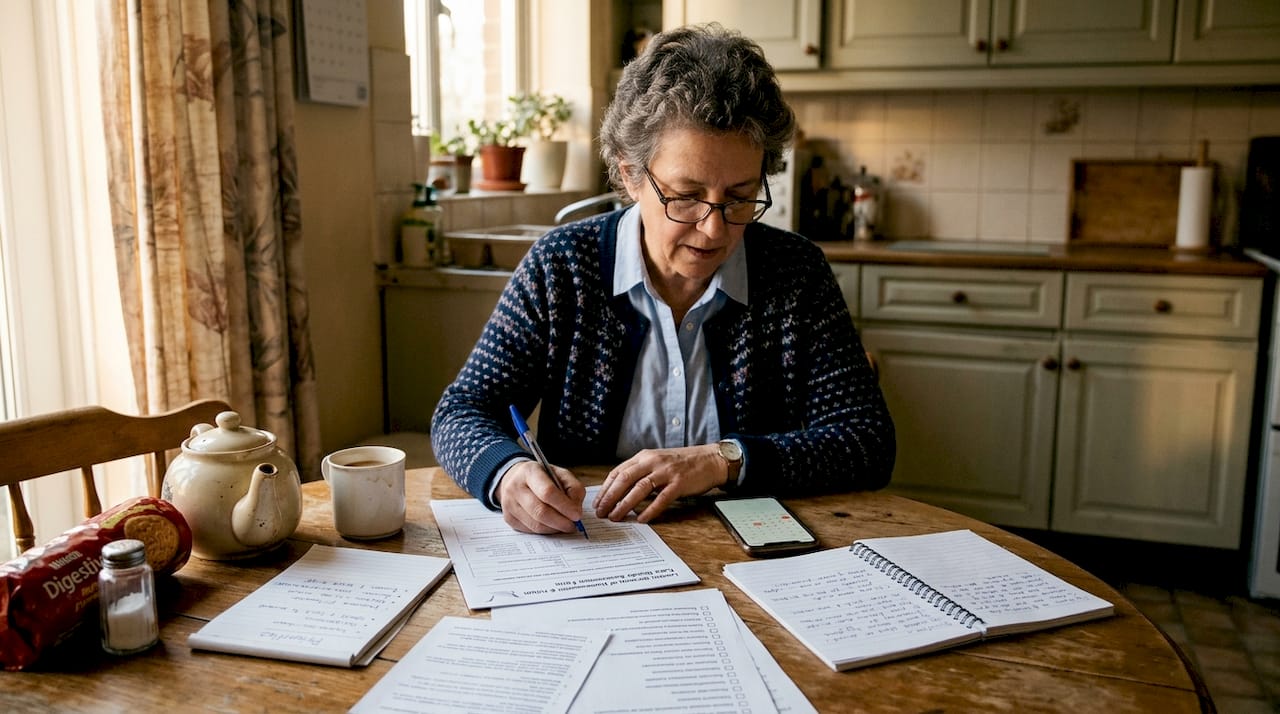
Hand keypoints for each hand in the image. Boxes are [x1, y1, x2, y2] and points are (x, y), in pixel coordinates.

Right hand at [496, 460, 585, 534]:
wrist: (515, 479)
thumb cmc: (542, 477)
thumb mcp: (560, 474)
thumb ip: (573, 488)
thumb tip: (576, 510)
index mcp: (530, 472)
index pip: (547, 492)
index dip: (564, 506)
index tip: (577, 515)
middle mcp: (515, 487)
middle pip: (540, 511)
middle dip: (560, 522)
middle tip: (573, 525)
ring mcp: (509, 504)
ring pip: (535, 525)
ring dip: (554, 528)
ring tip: (564, 525)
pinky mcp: (509, 518)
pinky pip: (530, 530)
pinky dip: (545, 531)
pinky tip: (552, 525)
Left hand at [593, 445, 727, 522]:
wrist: (709, 459)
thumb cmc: (682, 463)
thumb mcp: (657, 461)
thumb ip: (640, 472)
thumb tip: (619, 491)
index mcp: (644, 457)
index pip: (618, 472)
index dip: (606, 488)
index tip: (597, 502)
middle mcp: (653, 462)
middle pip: (625, 479)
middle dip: (610, 497)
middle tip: (601, 512)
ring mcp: (666, 472)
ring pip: (640, 488)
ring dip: (625, 504)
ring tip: (615, 517)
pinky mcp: (679, 483)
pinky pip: (661, 498)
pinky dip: (650, 510)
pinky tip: (641, 519)